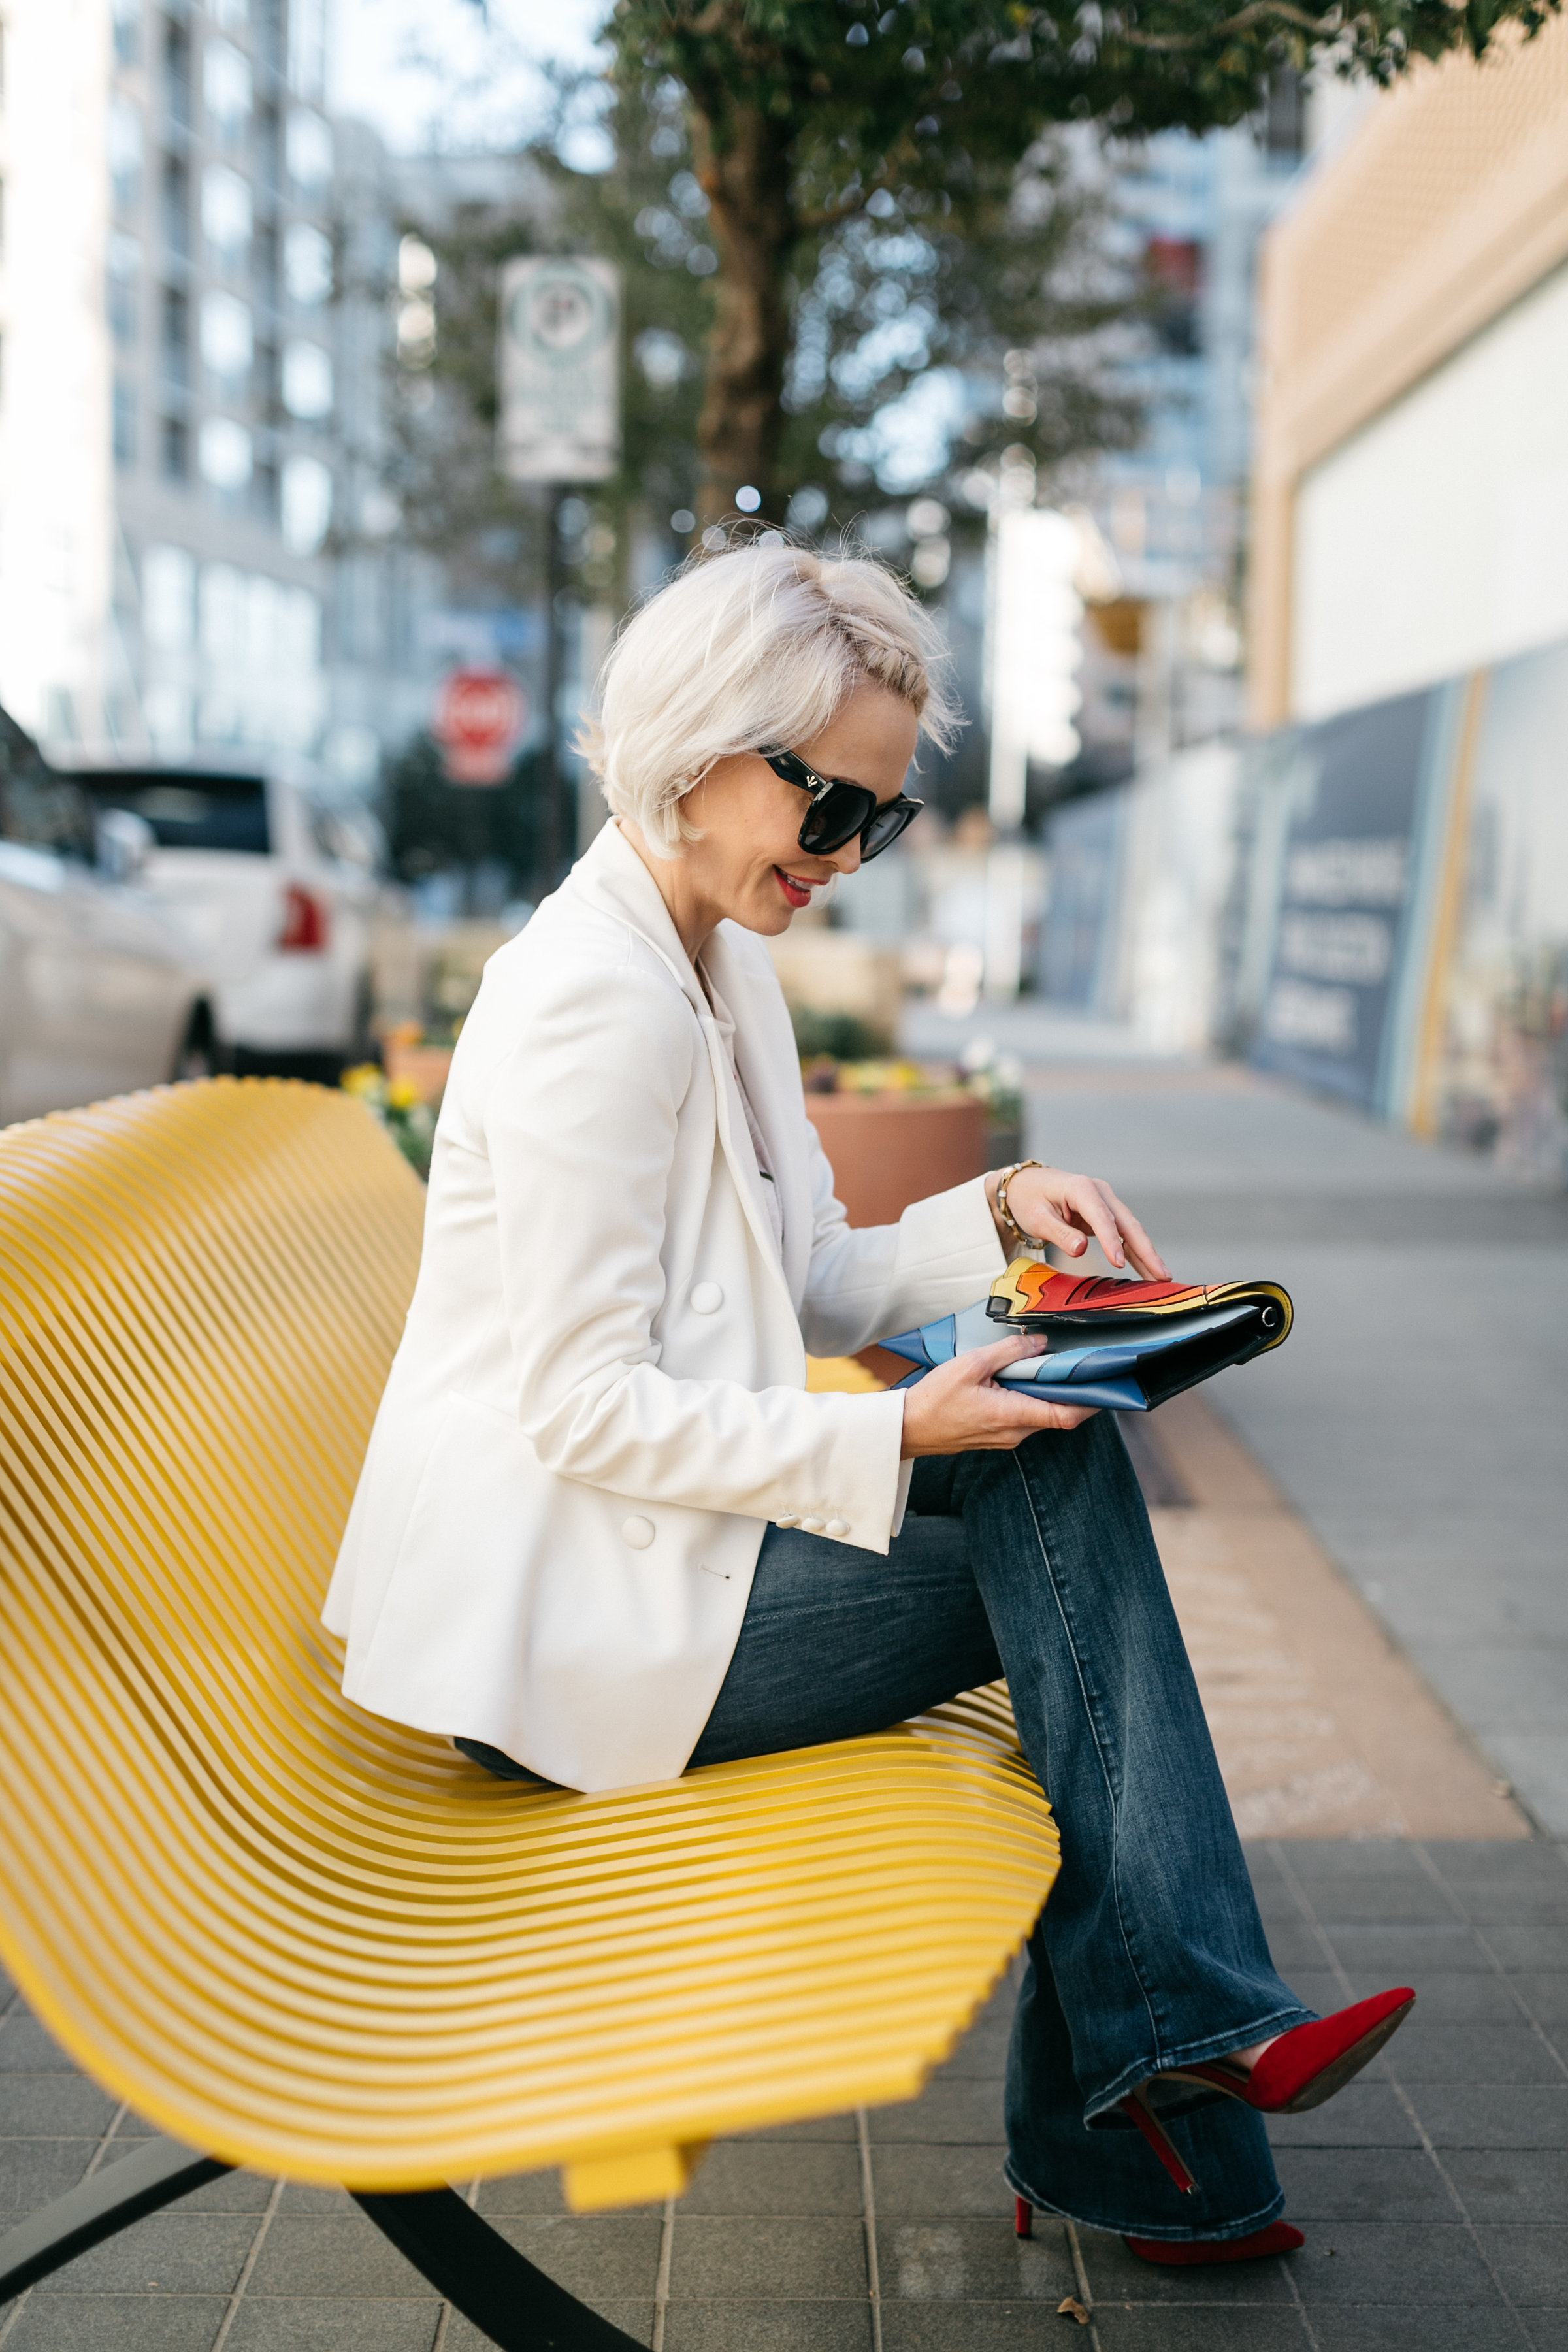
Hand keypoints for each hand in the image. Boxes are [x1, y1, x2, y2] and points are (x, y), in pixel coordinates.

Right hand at [899, 1335, 1097, 1458]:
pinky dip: (1029, 1399)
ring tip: (1042, 1366)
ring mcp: (1006, 1438)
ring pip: (1040, 1415)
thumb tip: (1039, 1343)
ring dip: (1045, 1393)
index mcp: (1013, 1415)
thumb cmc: (935, 1399)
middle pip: (1056, 1413)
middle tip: (1073, 1362)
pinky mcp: (997, 1436)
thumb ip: (1009, 1351)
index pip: (1066, 1415)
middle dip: (1067, 1389)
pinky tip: (1018, 1380)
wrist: (909, 1428)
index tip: (1104, 1384)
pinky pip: (1024, 1417)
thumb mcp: (971, 1365)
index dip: (1090, 1401)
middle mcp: (1015, 1433)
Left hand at [988, 1163, 1169, 1280]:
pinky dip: (1136, 1252)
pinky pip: (1124, 1235)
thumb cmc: (1028, 1200)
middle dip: (1145, 1250)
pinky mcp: (1105, 1214)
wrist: (1024, 1186)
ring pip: (1131, 1230)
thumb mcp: (1037, 1218)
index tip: (1119, 1263)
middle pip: (1127, 1223)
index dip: (1111, 1241)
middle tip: (1161, 1274)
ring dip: (1147, 1254)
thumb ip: (1059, 1233)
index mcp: (1081, 1187)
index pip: (1101, 1216)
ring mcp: (1105, 1202)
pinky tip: (1148, 1270)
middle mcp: (1099, 1192)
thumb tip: (1080, 1250)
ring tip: (1163, 1277)